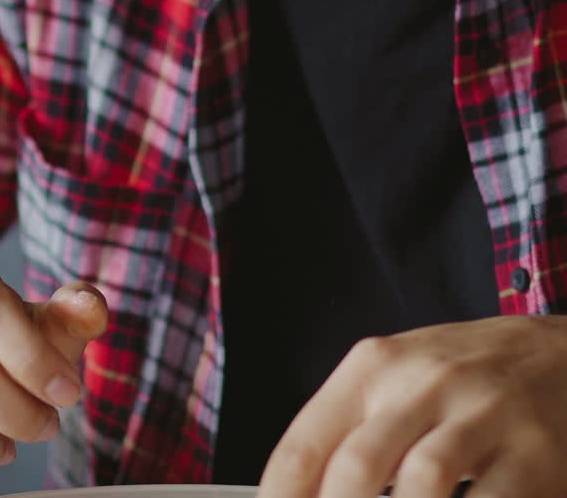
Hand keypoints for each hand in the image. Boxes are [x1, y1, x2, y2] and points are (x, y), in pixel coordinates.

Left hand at [257, 315, 566, 497]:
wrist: (556, 351)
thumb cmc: (463, 375)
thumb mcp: (398, 380)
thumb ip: (349, 432)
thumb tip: (294, 494)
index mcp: (375, 365)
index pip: (304, 444)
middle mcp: (425, 381)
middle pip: (356, 468)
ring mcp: (482, 413)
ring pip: (424, 483)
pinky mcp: (534, 452)